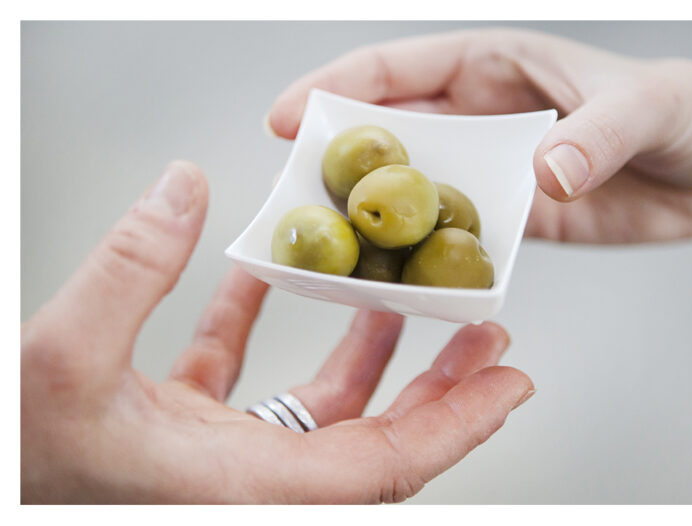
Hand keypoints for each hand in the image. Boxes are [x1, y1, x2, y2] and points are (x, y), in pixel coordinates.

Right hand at [20, 161, 533, 502]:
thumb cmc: (20, 453)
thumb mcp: (57, 358)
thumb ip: (131, 270)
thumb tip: (183, 190)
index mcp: (243, 487)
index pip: (384, 467)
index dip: (457, 423)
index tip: (512, 381)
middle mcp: (246, 483)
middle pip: (375, 444)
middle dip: (439, 389)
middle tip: (483, 332)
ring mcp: (218, 459)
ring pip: (320, 413)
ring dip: (367, 356)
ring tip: (401, 300)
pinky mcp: (185, 434)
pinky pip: (244, 381)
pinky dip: (260, 329)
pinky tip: (263, 278)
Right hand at [267, 28, 691, 242]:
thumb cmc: (691, 112)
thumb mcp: (647, 108)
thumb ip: (597, 133)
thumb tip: (546, 174)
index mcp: (492, 68)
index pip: (397, 72)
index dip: (335, 90)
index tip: (285, 119)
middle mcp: (478, 120)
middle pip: (388, 138)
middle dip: (334, 165)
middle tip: (289, 201)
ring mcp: (490, 175)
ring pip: (412, 195)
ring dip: (373, 221)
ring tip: (328, 253)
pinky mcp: (512, 222)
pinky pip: (454, 238)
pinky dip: (425, 258)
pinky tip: (399, 281)